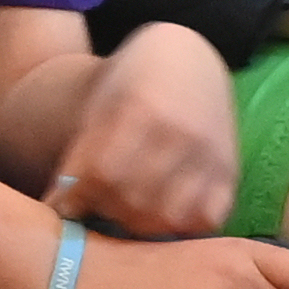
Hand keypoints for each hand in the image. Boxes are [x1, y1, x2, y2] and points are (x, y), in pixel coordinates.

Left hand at [49, 23, 243, 239]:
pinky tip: (160, 213)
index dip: (76, 196)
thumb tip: (58, 208)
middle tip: (94, 205)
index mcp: (142, 108)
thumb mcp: (100, 104)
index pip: (102, 173)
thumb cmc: (130, 84)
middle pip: (131, 199)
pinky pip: (205, 220)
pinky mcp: (230, 172)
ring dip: (138, 224)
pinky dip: (180, 227)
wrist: (185, 61)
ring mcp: (210, 154)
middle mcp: (181, 133)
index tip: (62, 204)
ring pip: (166, 217)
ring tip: (124, 210)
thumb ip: (82, 152)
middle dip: (104, 209)